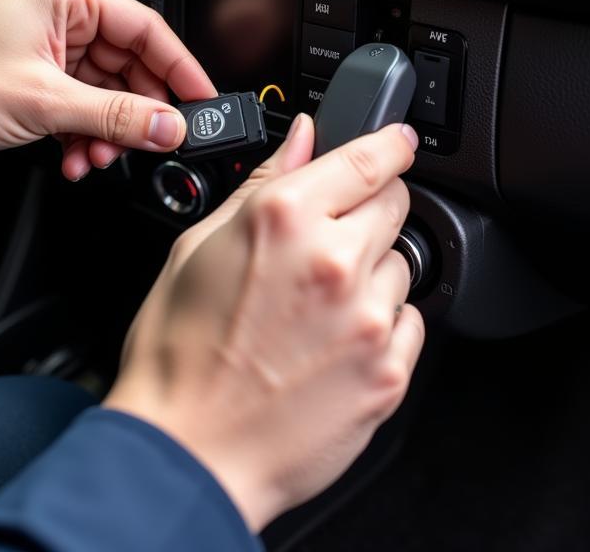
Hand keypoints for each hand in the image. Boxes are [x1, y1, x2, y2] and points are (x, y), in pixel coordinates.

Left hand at [0, 0, 215, 177]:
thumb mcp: (45, 102)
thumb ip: (116, 115)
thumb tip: (168, 124)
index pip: (145, 26)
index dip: (179, 66)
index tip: (201, 99)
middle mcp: (56, 18)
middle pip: (128, 63)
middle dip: (137, 109)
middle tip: (153, 140)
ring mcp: (43, 53)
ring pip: (104, 92)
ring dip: (107, 130)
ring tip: (98, 155)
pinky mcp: (30, 84)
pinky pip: (79, 109)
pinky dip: (83, 136)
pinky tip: (74, 159)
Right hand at [105, 114, 423, 531]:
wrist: (188, 453)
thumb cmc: (179, 354)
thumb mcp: (198, 247)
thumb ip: (264, 182)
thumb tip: (302, 137)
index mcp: (284, 218)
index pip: (369, 158)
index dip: (390, 143)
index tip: (398, 142)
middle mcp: (335, 260)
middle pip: (396, 203)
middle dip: (370, 208)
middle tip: (328, 240)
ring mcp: (367, 318)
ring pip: (403, 264)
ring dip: (373, 271)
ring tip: (318, 306)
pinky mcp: (388, 371)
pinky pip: (410, 322)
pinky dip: (381, 323)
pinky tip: (332, 342)